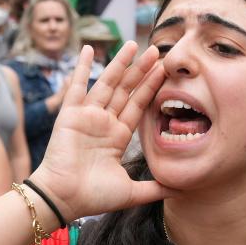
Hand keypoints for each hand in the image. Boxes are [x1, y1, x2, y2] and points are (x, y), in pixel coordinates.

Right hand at [30, 43, 174, 222]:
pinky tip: (88, 49)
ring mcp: (87, 117)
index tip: (164, 71)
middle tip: (157, 50)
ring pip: (108, 83)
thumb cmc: (93, 197)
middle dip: (142, 70)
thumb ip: (155, 188)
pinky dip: (82, 68)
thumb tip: (181, 189)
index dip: (151, 88)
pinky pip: (78, 87)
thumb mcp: (131, 192)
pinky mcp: (70, 115)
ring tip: (133, 44)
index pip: (139, 106)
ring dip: (120, 63)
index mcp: (118, 137)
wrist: (64, 200)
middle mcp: (104, 123)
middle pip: (127, 90)